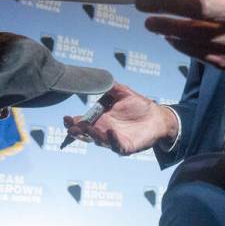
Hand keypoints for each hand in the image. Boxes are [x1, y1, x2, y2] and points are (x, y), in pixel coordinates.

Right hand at [62, 84, 176, 155]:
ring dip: (92, 135)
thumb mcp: (122, 92)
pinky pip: (117, 146)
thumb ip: (110, 87)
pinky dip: (112, 140)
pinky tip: (110, 132)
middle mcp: (104, 131)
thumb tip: (97, 79)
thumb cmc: (139, 105)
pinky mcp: (126, 146)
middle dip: (77, 131)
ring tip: (87, 127)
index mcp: (101, 119)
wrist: (157, 116)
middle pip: (86, 134)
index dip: (73, 122)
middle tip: (71, 126)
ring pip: (99, 140)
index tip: (66, 118)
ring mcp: (114, 139)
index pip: (82, 123)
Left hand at [135, 0, 224, 82]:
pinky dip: (181, 46)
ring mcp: (223, 51)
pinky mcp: (221, 64)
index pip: (201, 3)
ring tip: (150, 23)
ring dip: (167, 31)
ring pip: (189, 41)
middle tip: (141, 5)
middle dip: (163, 13)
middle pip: (189, 22)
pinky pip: (196, 54)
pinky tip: (169, 38)